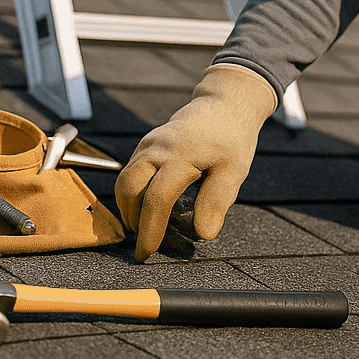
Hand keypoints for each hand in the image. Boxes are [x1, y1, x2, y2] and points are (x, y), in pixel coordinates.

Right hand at [115, 65, 276, 260]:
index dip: (150, 230)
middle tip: (144, 245)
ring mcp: (147, 144)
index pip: (157, 199)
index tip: (148, 253)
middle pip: (129, 189)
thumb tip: (204, 234)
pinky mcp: (145, 145)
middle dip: (132, 221)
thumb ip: (217, 201)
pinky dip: (133, 195)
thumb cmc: (231, 138)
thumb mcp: (234, 170)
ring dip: (129, 209)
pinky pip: (129, 173)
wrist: (224, 105)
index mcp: (181, 155)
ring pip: (124, 182)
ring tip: (146, 229)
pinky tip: (147, 209)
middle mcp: (157, 148)